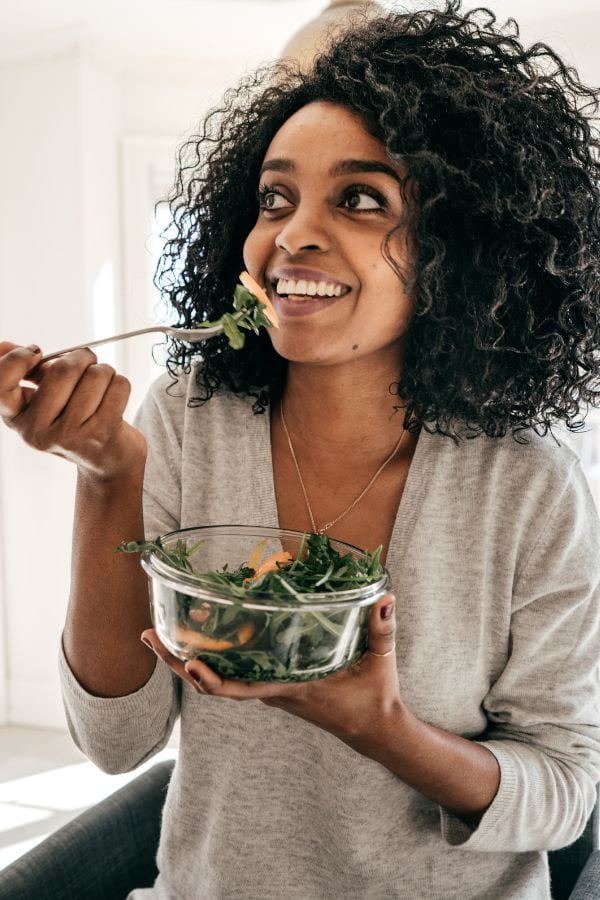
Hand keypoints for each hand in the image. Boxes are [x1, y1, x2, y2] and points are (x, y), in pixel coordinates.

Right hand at [0, 341, 145, 479]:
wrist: (105, 461)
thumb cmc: (73, 421)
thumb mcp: (43, 401)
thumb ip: (26, 372)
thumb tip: (6, 346)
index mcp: (17, 418)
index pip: (0, 384)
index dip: (17, 360)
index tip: (35, 353)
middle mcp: (38, 431)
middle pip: (63, 369)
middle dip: (81, 357)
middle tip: (86, 362)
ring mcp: (69, 435)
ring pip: (96, 374)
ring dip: (104, 371)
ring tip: (101, 385)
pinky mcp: (101, 433)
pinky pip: (119, 385)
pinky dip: (120, 383)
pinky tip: (113, 396)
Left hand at [141, 592, 400, 754]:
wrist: (375, 729)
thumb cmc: (374, 696)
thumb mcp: (381, 661)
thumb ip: (383, 630)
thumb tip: (384, 597)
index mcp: (290, 689)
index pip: (241, 690)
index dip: (211, 680)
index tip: (187, 663)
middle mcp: (272, 691)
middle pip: (212, 683)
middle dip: (176, 662)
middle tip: (147, 635)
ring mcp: (269, 689)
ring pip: (217, 678)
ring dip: (185, 658)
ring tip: (158, 630)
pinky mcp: (274, 684)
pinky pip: (233, 673)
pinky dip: (210, 658)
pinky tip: (199, 636)